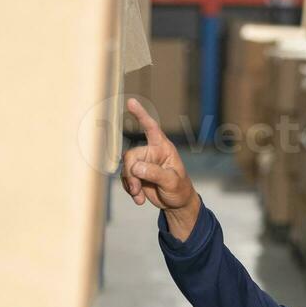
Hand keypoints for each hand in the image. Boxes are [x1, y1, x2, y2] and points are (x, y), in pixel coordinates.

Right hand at [121, 98, 199, 239]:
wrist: (177, 204)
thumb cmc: (180, 189)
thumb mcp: (171, 181)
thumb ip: (155, 173)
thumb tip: (135, 167)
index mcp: (163, 148)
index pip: (151, 128)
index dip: (141, 115)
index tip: (131, 102)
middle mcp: (151, 153)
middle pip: (131, 155)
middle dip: (131, 173)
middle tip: (136, 188)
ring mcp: (143, 164)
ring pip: (126, 168)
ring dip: (130, 184)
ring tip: (139, 197)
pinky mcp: (136, 175)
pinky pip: (125, 179)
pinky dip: (130, 190)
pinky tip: (139, 199)